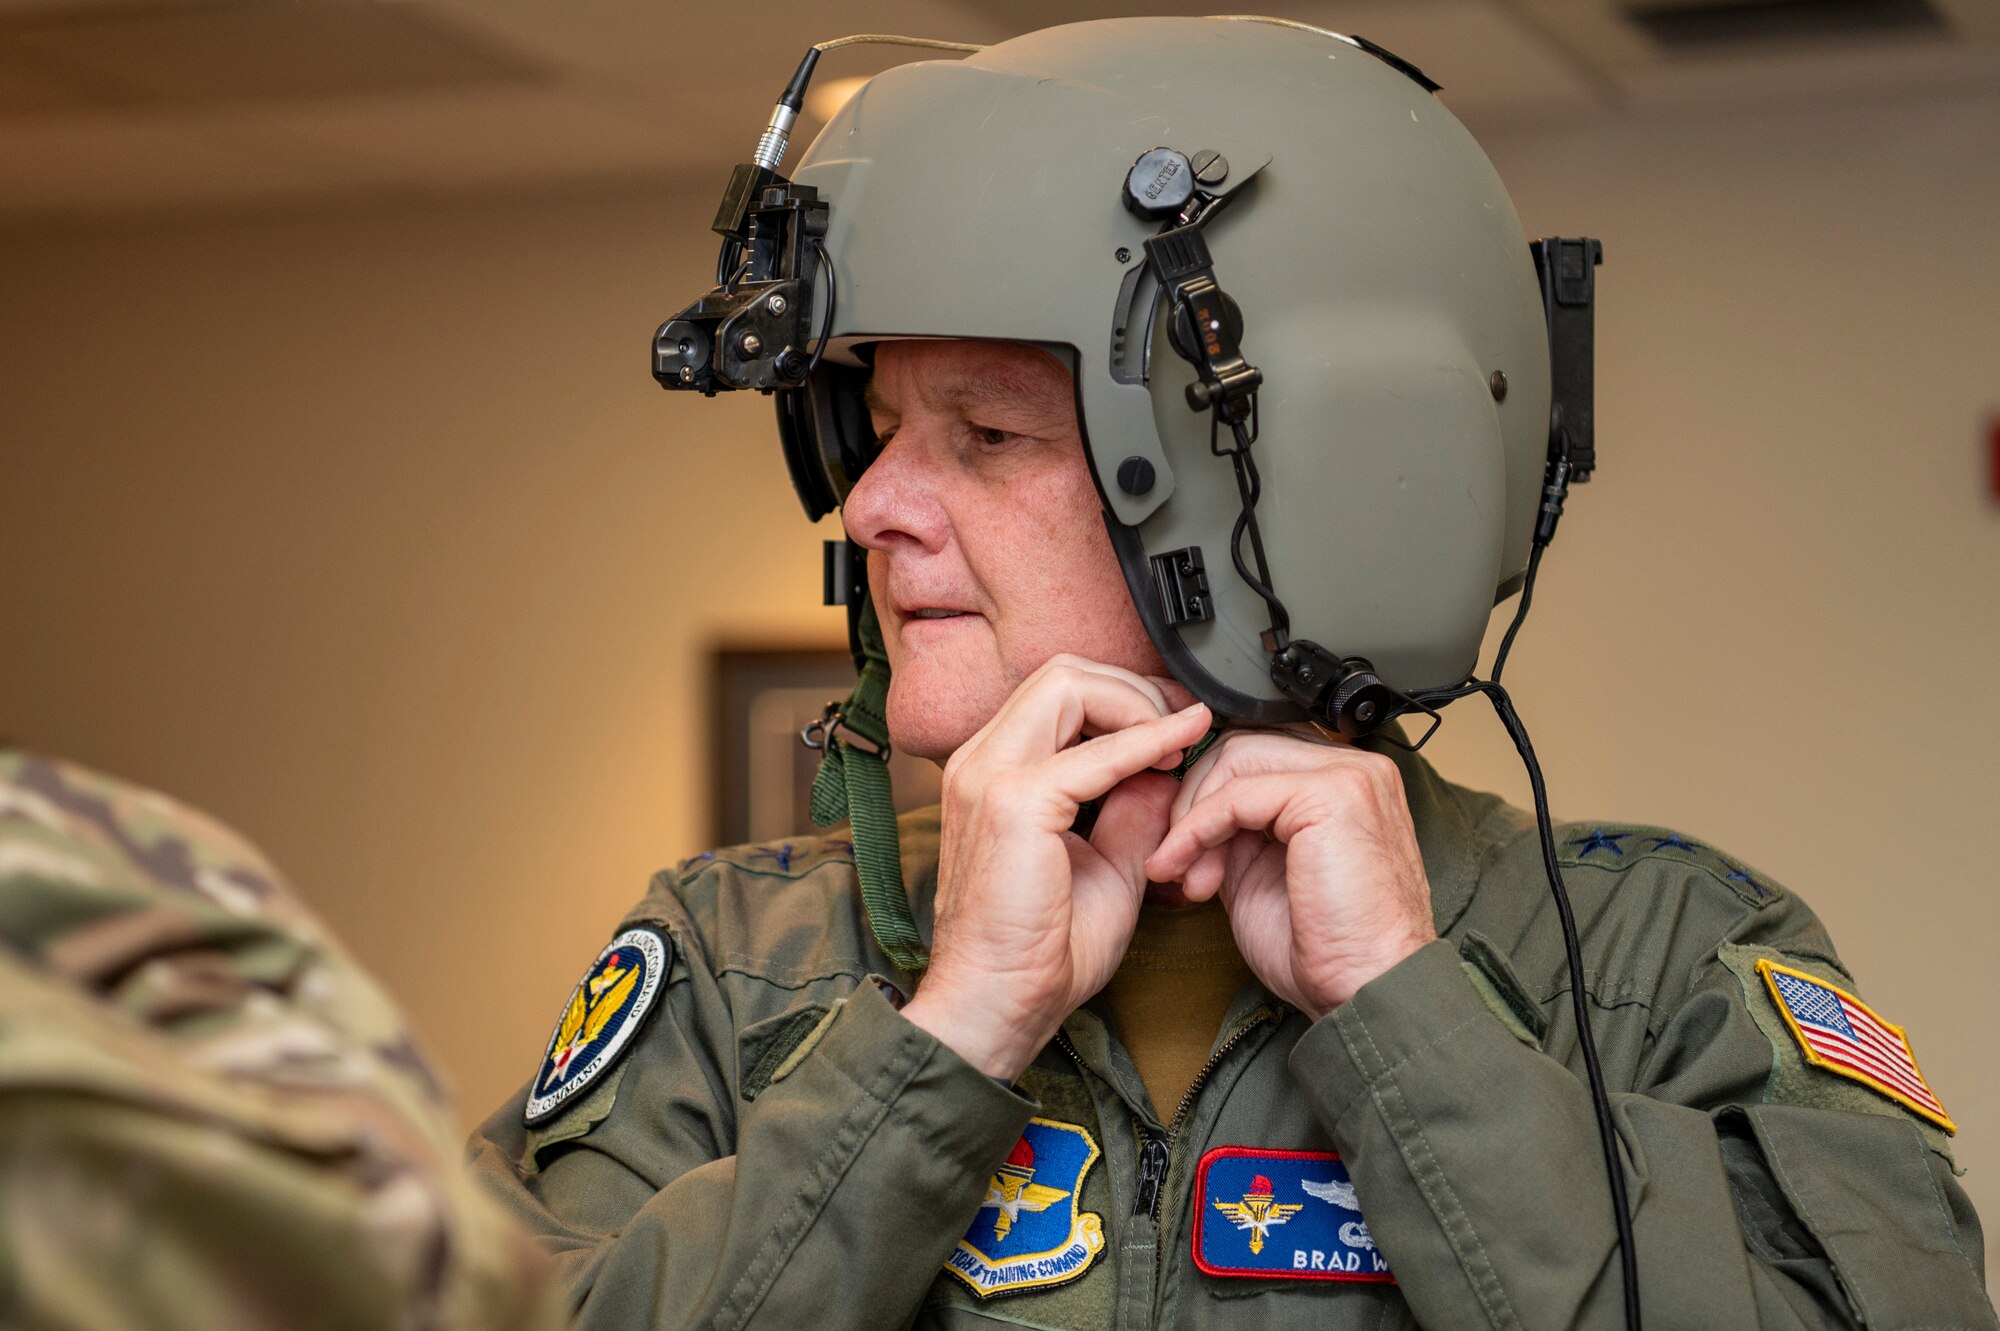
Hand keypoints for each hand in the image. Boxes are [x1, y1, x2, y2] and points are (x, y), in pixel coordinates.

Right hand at [900, 655, 1209, 1080]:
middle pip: (1063, 672)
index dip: (1125, 699)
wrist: (997, 1005)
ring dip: (1137, 705)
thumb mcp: (1105, 863)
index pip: (1059, 694)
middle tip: (1182, 723)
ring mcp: (989, 776)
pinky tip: (1180, 751)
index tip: (1176, 722)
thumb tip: (1166, 765)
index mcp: (992, 772)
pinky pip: (1095, 752)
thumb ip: (1131, 808)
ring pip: (1069, 684)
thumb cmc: (1038, 951)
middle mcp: (982, 762)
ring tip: (1178, 741)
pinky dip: (1145, 743)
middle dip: (1134, 688)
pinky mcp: (1014, 803)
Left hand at [1144, 729, 1435, 1019]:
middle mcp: (1356, 766)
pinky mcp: (1330, 795)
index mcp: (1346, 781)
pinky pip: (1237, 794)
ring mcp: (1349, 774)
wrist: (1368, 993)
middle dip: (1193, 801)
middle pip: (1241, 746)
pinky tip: (1192, 874)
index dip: (1207, 794)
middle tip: (1177, 864)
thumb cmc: (1328, 951)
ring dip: (1192, 817)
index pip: (1257, 753)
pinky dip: (1199, 830)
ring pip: (1234, 759)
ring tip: (1188, 876)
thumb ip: (1235, 830)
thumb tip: (1190, 811)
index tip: (1181, 851)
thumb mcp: (1262, 873)